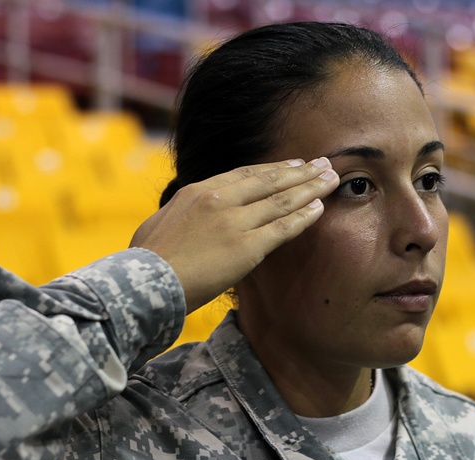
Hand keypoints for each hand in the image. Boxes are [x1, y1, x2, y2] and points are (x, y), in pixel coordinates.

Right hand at [131, 158, 338, 312]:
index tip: (291, 165)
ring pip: (281, 200)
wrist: (143, 282)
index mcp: (196, 192)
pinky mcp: (246, 247)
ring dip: (310, 188)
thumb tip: (179, 219)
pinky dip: (304, 216)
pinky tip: (320, 208)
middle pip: (269, 180)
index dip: (271, 170)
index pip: (243, 175)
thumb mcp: (157, 226)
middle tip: (323, 163)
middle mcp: (219, 199)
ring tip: (331, 179)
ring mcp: (234, 222)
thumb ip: (178, 217)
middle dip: (299, 171)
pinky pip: (283, 228)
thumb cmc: (144, 262)